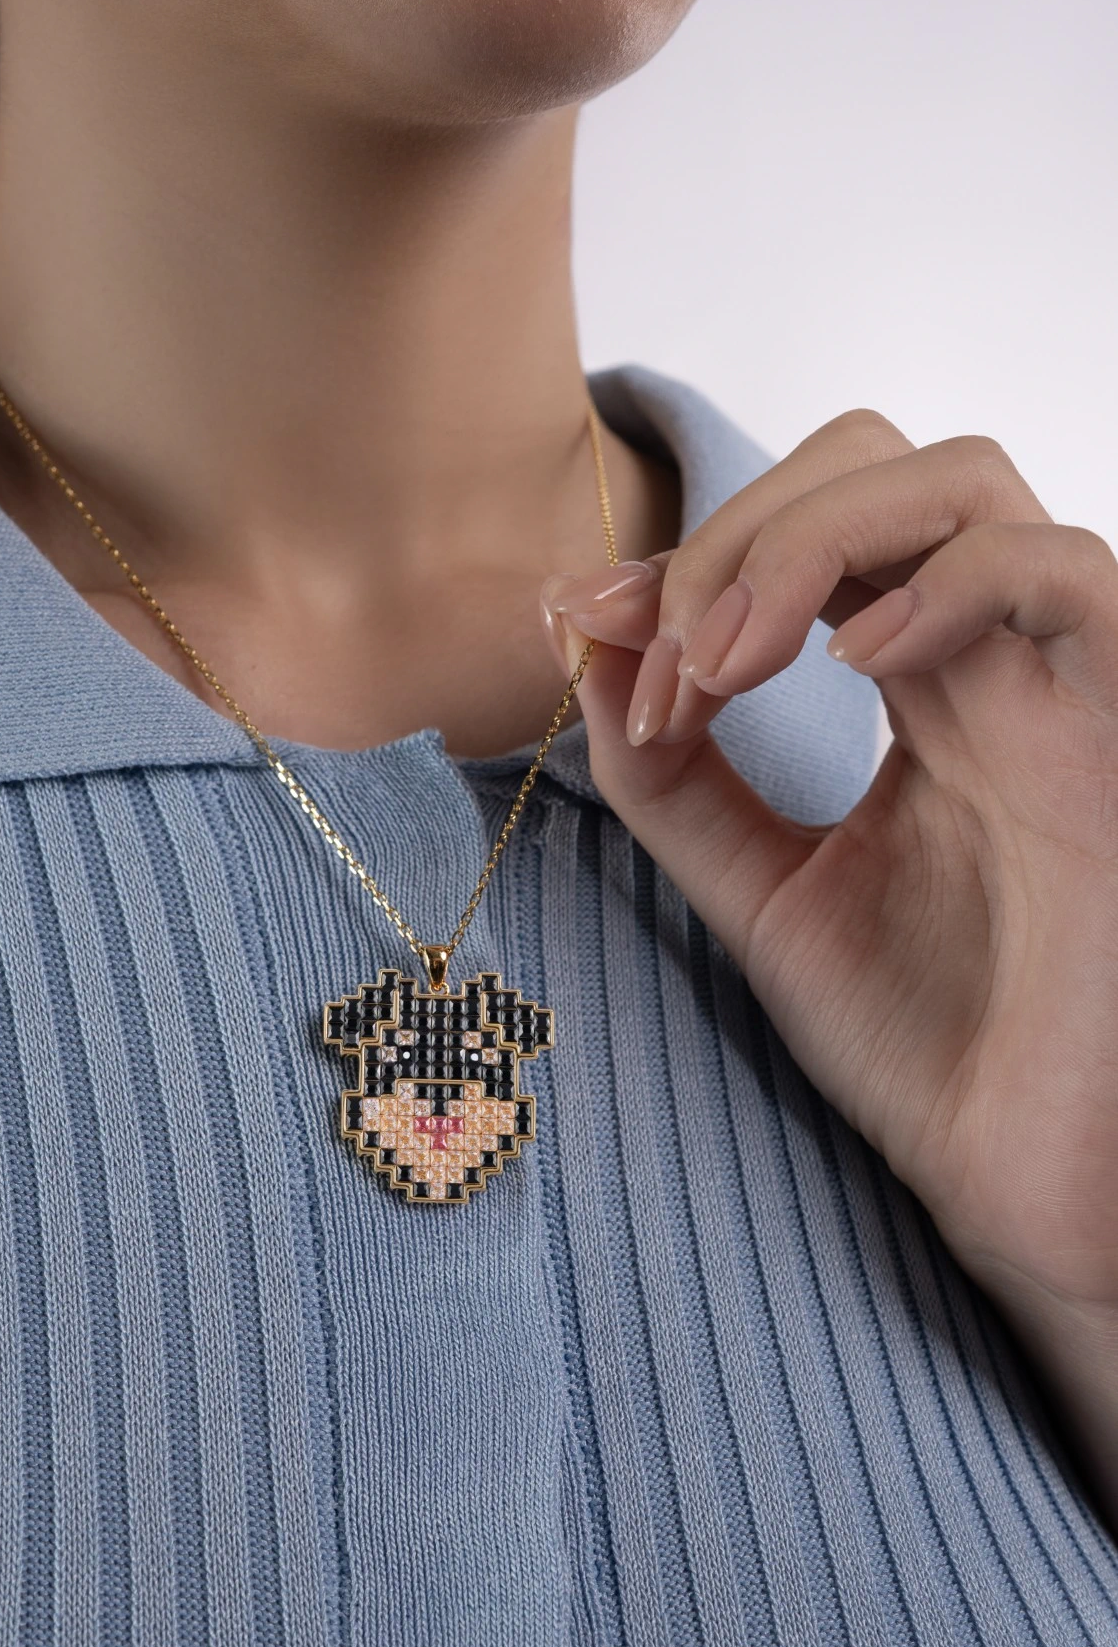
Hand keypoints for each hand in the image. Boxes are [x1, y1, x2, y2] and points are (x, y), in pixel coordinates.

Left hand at [542, 410, 1117, 1389]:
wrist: (1026, 1178)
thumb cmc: (921, 1044)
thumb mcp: (757, 893)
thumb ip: (673, 779)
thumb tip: (582, 638)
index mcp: (920, 690)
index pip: (806, 532)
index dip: (682, 558)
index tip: (584, 629)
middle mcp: (994, 664)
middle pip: (875, 468)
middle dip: (735, 537)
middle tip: (669, 663)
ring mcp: (1064, 687)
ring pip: (963, 485)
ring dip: (808, 545)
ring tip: (727, 665)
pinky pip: (1063, 570)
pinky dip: (938, 583)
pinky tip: (851, 668)